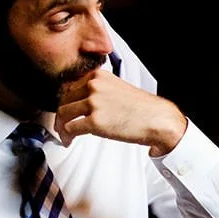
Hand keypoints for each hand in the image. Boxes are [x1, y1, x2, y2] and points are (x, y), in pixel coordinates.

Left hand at [55, 68, 188, 155]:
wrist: (158, 120)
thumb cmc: (142, 109)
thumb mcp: (118, 89)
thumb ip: (100, 91)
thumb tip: (83, 104)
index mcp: (98, 76)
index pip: (70, 86)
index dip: (65, 101)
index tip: (66, 111)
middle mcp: (94, 86)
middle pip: (64, 100)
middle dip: (61, 115)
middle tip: (62, 126)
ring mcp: (94, 103)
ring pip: (63, 114)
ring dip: (61, 127)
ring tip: (65, 136)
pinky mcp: (95, 121)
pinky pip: (70, 128)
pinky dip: (67, 136)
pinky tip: (69, 141)